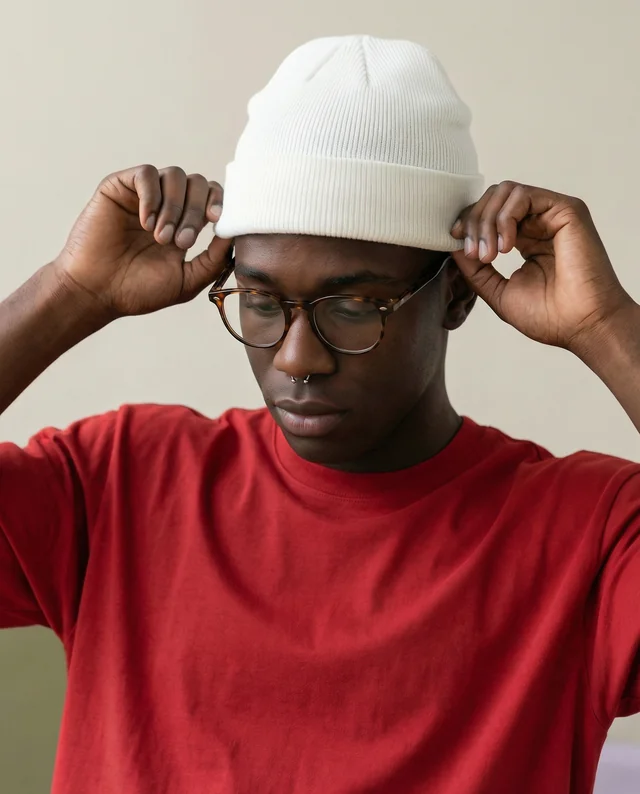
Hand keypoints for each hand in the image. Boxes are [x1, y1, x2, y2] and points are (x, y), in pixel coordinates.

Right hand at [53, 165, 231, 317]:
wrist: (97, 292)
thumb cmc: (139, 290)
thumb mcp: (187, 280)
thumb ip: (214, 259)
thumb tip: (234, 234)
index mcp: (185, 224)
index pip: (212, 197)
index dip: (220, 203)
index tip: (218, 222)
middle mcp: (167, 205)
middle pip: (197, 183)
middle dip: (196, 212)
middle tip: (180, 243)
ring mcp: (144, 195)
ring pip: (175, 175)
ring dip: (174, 207)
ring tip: (160, 237)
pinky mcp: (119, 187)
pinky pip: (146, 173)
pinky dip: (151, 196)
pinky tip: (146, 222)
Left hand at [450, 182, 633, 353]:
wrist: (582, 326)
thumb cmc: (550, 316)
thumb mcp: (498, 292)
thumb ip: (475, 269)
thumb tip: (453, 245)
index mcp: (525, 239)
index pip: (489, 213)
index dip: (468, 223)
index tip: (455, 242)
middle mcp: (539, 222)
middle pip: (493, 198)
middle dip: (473, 222)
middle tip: (474, 254)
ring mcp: (552, 214)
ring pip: (505, 192)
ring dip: (487, 221)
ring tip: (489, 255)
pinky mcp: (566, 210)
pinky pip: (523, 196)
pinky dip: (505, 218)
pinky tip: (506, 247)